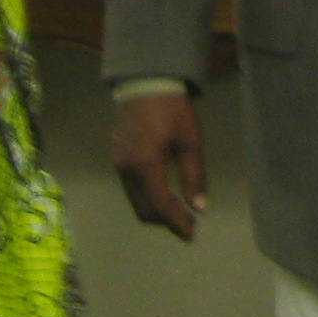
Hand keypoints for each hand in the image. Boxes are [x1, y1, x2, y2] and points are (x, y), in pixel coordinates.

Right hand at [112, 90, 205, 241]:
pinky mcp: (118, 160)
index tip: (193, 233)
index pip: (160, 206)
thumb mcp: (190, 141)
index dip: (176, 223)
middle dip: (166, 222)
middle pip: (144, 210)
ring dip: (157, 212)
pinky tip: (165, 195)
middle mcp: (127, 170)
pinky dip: (148, 199)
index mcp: (145, 165)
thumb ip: (193, 176)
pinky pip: (132, 190)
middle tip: (189, 225)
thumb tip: (199, 207)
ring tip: (180, 213)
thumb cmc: (172, 110)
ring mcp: (119, 165)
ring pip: (136, 201)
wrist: (145, 83)